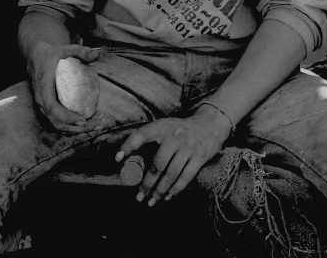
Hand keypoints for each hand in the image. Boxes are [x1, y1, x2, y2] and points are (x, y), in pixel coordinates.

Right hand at [26, 41, 101, 133]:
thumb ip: (81, 51)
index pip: (52, 108)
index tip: (83, 120)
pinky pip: (58, 121)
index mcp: (43, 87)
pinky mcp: (48, 108)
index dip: (67, 117)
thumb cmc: (52, 55)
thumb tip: (99, 52)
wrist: (36, 58)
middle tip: (94, 126)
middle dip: (75, 128)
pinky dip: (71, 126)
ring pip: (57, 124)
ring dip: (74, 130)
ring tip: (94, 127)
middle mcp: (41, 100)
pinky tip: (86, 124)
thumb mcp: (65, 49)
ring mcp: (43, 106)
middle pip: (56, 121)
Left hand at [115, 105, 230, 205]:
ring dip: (159, 191)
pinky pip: (185, 178)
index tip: (117, 158)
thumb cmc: (179, 130)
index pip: (141, 135)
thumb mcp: (164, 127)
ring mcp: (188, 147)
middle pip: (157, 164)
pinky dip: (175, 190)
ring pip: (170, 174)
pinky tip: (167, 196)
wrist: (209, 125)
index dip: (128, 146)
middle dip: (146, 183)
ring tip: (151, 201)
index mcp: (162, 126)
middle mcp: (175, 136)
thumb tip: (127, 159)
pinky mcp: (199, 157)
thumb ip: (149, 140)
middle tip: (138, 196)